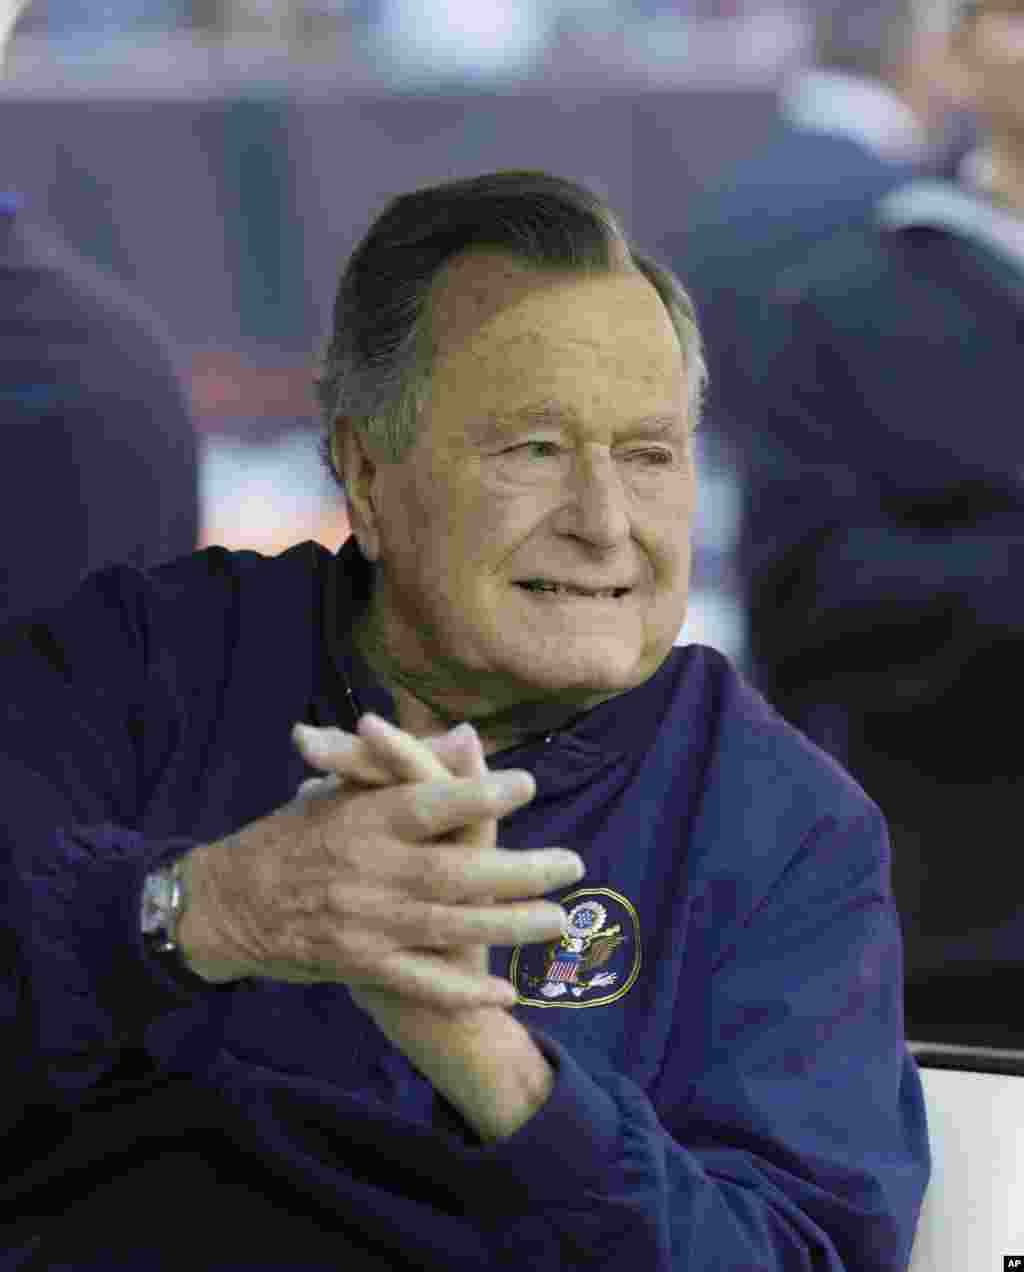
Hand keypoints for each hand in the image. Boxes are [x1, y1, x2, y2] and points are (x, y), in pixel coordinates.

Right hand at [301, 717, 559, 1141]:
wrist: (229, 905)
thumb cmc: (293, 835)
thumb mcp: (339, 790)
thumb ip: (406, 768)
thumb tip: (469, 736)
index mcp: (364, 820)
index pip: (426, 803)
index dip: (476, 795)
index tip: (526, 786)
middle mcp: (369, 871)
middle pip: (455, 874)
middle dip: (520, 873)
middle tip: (574, 865)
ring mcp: (366, 923)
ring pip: (449, 927)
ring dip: (509, 926)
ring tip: (559, 920)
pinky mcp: (361, 965)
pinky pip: (420, 982)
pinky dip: (463, 990)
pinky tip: (507, 992)